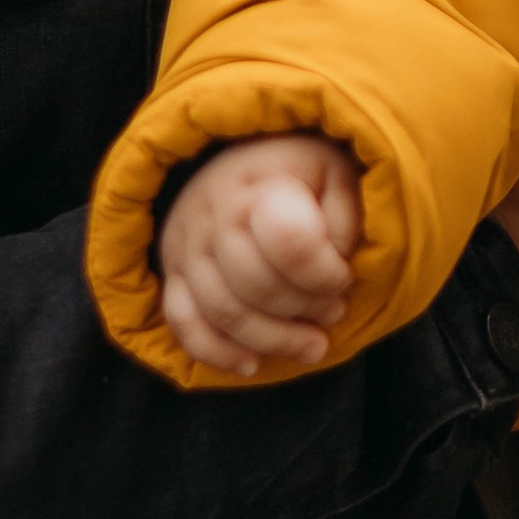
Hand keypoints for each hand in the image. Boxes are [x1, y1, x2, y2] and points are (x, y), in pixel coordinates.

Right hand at [159, 130, 361, 375]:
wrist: (240, 154)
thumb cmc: (301, 172)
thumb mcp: (338, 174)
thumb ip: (346, 217)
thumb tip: (335, 265)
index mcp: (263, 183)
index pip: (290, 241)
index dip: (324, 274)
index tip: (344, 278)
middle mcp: (215, 212)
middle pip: (256, 285)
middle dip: (305, 310)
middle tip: (335, 312)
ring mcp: (187, 243)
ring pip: (223, 311)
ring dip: (274, 340)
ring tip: (314, 345)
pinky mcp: (172, 269)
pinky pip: (182, 322)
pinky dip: (215, 351)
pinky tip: (252, 363)